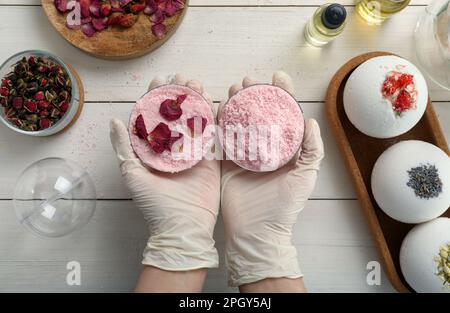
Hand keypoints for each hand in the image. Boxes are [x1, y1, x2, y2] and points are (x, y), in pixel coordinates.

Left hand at [110, 74, 219, 272]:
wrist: (183, 227)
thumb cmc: (154, 204)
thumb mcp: (133, 175)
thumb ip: (124, 148)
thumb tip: (113, 121)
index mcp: (153, 149)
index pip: (153, 116)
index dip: (155, 96)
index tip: (160, 79)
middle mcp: (173, 148)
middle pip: (176, 114)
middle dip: (179, 94)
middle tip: (183, 79)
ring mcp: (193, 152)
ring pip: (195, 119)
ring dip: (196, 101)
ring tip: (197, 85)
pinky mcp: (211, 159)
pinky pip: (213, 134)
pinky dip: (214, 117)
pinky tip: (213, 101)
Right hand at [219, 71, 324, 288]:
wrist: (256, 232)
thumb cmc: (284, 207)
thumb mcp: (305, 177)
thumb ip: (311, 150)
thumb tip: (310, 120)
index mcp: (283, 149)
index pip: (284, 114)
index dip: (282, 94)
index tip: (278, 76)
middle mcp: (263, 148)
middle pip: (258, 113)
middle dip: (254, 93)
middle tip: (248, 80)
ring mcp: (243, 154)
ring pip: (239, 121)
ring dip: (236, 102)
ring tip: (233, 88)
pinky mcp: (226, 162)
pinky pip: (222, 137)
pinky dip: (219, 121)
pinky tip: (218, 106)